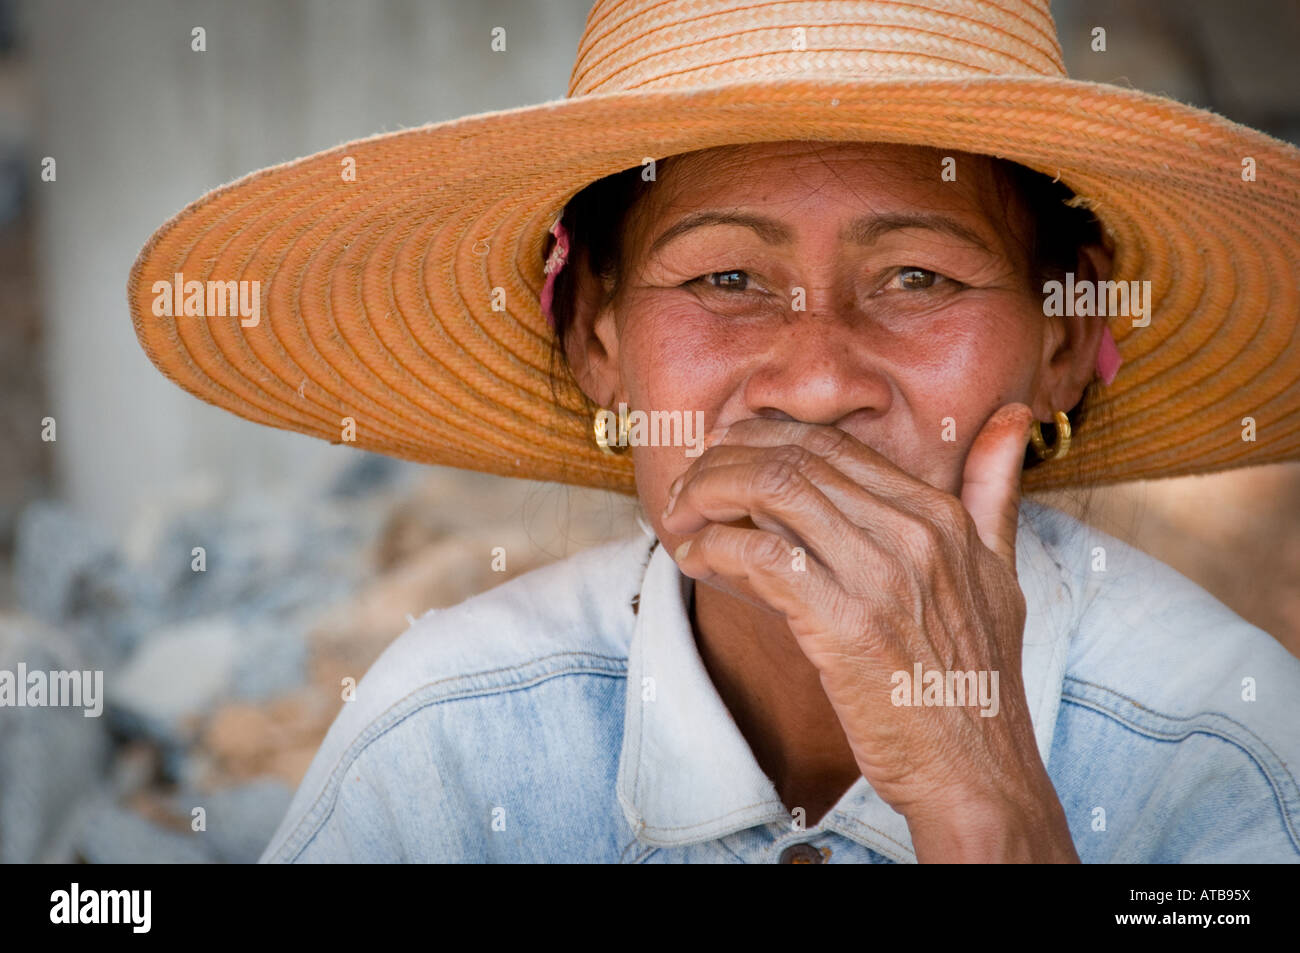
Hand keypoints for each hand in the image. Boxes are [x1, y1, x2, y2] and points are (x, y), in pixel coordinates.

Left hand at [659, 404, 1077, 861]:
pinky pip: (759, 556)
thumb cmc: (975, 680)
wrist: (978, 774)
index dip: (763, 439)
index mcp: (940, 516)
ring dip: (708, 496)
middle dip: (724, 461)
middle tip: (688, 485)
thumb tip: (1011, 416)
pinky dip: (714, 547)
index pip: (832, 445)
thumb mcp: (1001, 573)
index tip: (724, 455)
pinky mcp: (844, 626)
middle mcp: (913, 534)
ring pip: (770, 491)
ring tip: (681, 515)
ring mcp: (880, 578)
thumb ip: (994, 493)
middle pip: (793, 459)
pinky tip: (695, 558)